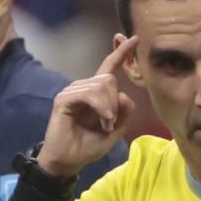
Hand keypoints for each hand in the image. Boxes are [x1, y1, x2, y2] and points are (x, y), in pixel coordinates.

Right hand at [37, 37, 138, 176]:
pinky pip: (91, 94)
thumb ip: (124, 111)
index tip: (135, 38)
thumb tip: (125, 94)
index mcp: (95, 92)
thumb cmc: (88, 146)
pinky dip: (102, 108)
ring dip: (109, 109)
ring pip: (103, 85)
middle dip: (115, 103)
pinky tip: (102, 122)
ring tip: (103, 126)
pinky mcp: (64, 99)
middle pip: (110, 79)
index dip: (122, 52)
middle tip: (109, 123)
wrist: (68, 161)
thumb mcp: (115, 130)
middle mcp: (83, 87)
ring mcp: (72, 91)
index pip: (109, 67)